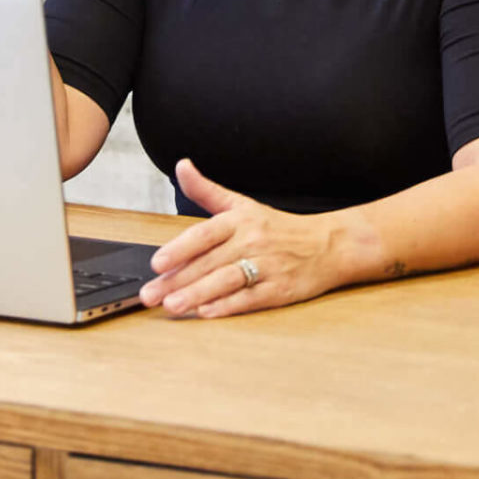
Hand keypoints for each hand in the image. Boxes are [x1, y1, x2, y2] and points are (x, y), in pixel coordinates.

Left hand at [138, 160, 344, 318]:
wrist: (328, 244)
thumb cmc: (278, 228)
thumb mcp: (242, 204)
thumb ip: (206, 190)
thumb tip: (181, 166)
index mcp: (239, 220)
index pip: (204, 233)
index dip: (179, 248)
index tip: (157, 262)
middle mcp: (252, 241)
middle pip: (209, 262)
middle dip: (177, 280)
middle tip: (150, 295)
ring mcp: (267, 266)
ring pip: (227, 281)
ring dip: (198, 294)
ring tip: (173, 305)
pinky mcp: (280, 289)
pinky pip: (250, 298)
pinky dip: (228, 306)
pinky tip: (207, 312)